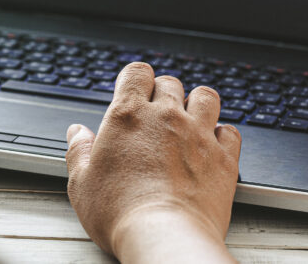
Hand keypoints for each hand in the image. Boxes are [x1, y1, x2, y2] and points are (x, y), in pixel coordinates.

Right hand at [65, 62, 240, 262]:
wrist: (164, 236)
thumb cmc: (119, 211)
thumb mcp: (81, 182)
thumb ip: (78, 150)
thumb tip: (77, 133)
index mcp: (128, 115)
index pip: (137, 72)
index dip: (135, 78)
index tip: (133, 91)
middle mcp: (166, 117)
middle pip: (170, 82)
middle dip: (163, 93)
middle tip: (157, 113)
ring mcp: (198, 135)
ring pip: (206, 96)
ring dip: (197, 103)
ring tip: (189, 119)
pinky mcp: (224, 158)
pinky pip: (230, 131)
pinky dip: (223, 134)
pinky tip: (212, 145)